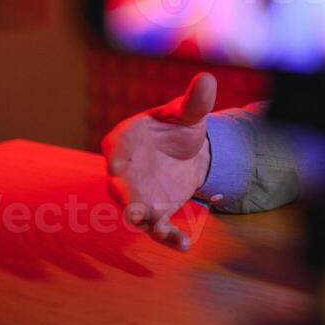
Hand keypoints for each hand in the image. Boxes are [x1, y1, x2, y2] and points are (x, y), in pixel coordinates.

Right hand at [102, 72, 216, 250]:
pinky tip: (184, 245)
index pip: (116, 146)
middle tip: (132, 211)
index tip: (117, 166)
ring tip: (159, 230)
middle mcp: (124, 171)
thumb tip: (207, 80)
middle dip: (125, 199)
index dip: (116, 156)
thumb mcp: (188, 114)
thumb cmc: (178, 127)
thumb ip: (194, 101)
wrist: (186, 153)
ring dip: (145, 222)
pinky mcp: (155, 211)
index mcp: (125, 139)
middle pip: (119, 186)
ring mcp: (137, 194)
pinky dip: (169, 236)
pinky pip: (158, 226)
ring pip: (137, 211)